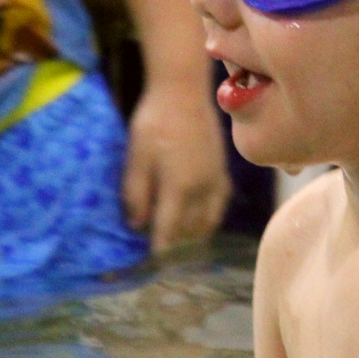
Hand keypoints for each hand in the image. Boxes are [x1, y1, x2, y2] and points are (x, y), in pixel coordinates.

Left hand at [122, 77, 231, 252]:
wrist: (183, 92)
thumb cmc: (154, 122)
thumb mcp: (136, 157)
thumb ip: (136, 193)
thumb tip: (136, 225)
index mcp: (179, 187)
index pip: (168, 230)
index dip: (159, 250)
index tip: (151, 266)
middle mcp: (202, 189)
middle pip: (190, 231)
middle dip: (176, 247)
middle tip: (162, 258)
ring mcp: (215, 181)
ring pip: (207, 222)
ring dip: (192, 237)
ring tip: (178, 246)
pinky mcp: (222, 173)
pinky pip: (218, 207)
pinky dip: (208, 220)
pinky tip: (196, 223)